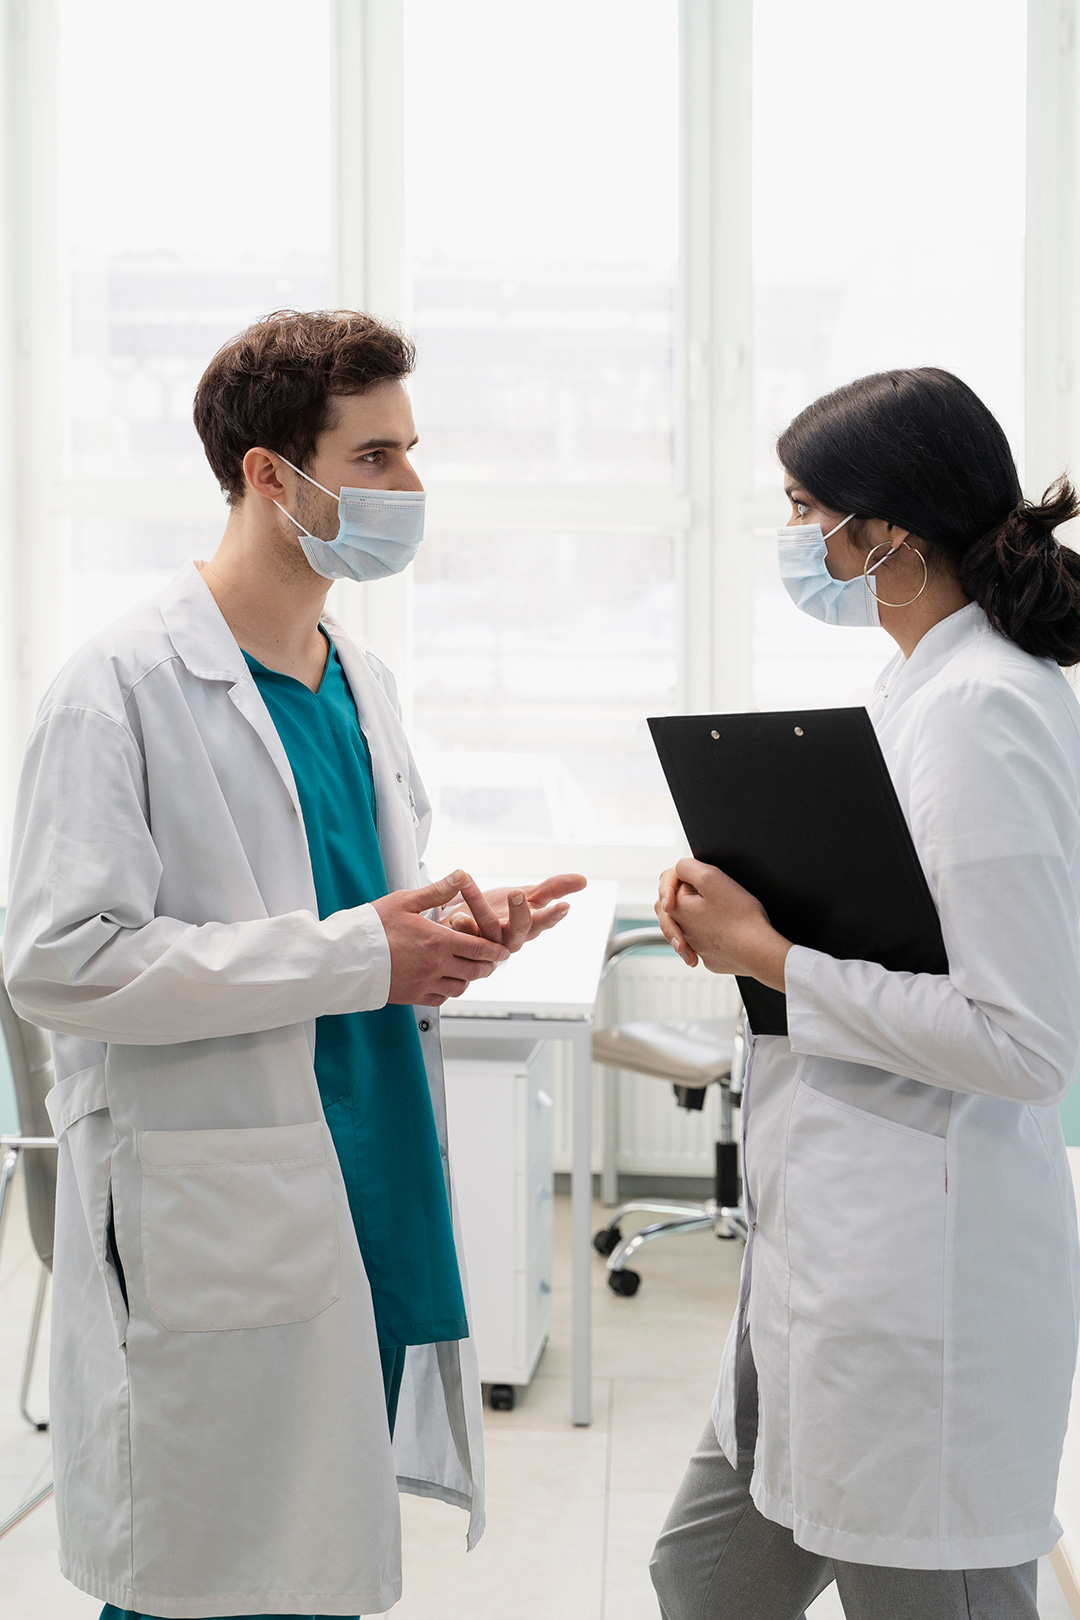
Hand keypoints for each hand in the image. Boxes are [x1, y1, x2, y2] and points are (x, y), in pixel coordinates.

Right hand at [373, 872, 510, 1006]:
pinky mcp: (412, 996)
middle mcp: (436, 965)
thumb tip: (461, 875)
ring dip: (469, 979)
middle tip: (492, 961)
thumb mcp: (405, 901)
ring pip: (460, 987)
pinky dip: (449, 991)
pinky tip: (447, 982)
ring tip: (471, 971)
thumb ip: (437, 891)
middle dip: (488, 966)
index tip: (503, 951)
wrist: (346, 956)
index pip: (480, 948)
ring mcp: (424, 983)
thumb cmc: (372, 926)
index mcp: (439, 941)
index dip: (496, 951)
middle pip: (475, 971)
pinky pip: (440, 999)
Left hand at [444, 872, 587, 951]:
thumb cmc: (504, 911)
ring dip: (478, 904)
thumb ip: (555, 888)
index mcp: (530, 926)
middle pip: (519, 928)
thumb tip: (583, 879)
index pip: (545, 922)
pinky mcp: (467, 941)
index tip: (564, 906)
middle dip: (519, 912)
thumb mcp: (531, 896)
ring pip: (487, 926)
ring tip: (469, 882)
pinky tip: (454, 913)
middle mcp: (510, 937)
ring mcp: (488, 941)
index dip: (554, 916)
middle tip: (517, 893)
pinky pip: (464, 936)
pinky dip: (460, 925)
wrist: (471, 923)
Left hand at [655, 859, 790, 990]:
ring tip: (711, 912)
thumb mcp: (711, 878)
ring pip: (686, 926)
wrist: (759, 952)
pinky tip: (722, 931)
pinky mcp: (711, 957)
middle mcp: (681, 932)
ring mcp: (696, 947)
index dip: (683, 875)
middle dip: (682, 895)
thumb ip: (688, 867)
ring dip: (695, 917)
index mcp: (677, 910)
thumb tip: (679, 869)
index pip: (667, 883)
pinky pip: (703, 942)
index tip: (701, 879)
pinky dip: (709, 935)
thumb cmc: (740, 918)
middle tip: (701, 891)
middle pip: (671, 907)